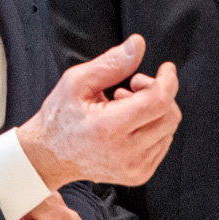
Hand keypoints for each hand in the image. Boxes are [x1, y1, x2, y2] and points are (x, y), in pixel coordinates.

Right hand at [17, 35, 182, 188]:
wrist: (48, 158)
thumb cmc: (59, 118)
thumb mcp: (76, 82)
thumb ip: (110, 63)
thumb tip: (137, 45)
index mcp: (109, 129)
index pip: (158, 102)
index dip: (167, 80)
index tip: (165, 69)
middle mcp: (125, 153)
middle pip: (170, 115)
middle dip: (158, 93)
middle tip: (131, 87)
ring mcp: (134, 168)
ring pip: (169, 129)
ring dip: (153, 111)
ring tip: (123, 107)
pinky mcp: (139, 175)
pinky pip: (163, 143)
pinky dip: (152, 128)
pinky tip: (128, 124)